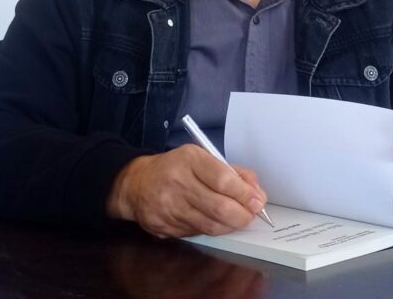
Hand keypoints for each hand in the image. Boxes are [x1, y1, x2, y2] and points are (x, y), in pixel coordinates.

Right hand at [105, 144, 266, 237]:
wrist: (136, 184)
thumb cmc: (175, 169)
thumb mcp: (202, 158)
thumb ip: (232, 173)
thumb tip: (256, 193)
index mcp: (189, 160)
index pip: (222, 179)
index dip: (244, 194)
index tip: (257, 200)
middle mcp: (177, 183)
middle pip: (219, 207)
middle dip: (242, 215)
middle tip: (251, 214)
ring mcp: (169, 207)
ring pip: (211, 225)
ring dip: (230, 225)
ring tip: (236, 219)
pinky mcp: (164, 226)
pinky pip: (198, 233)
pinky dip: (212, 229)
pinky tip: (214, 222)